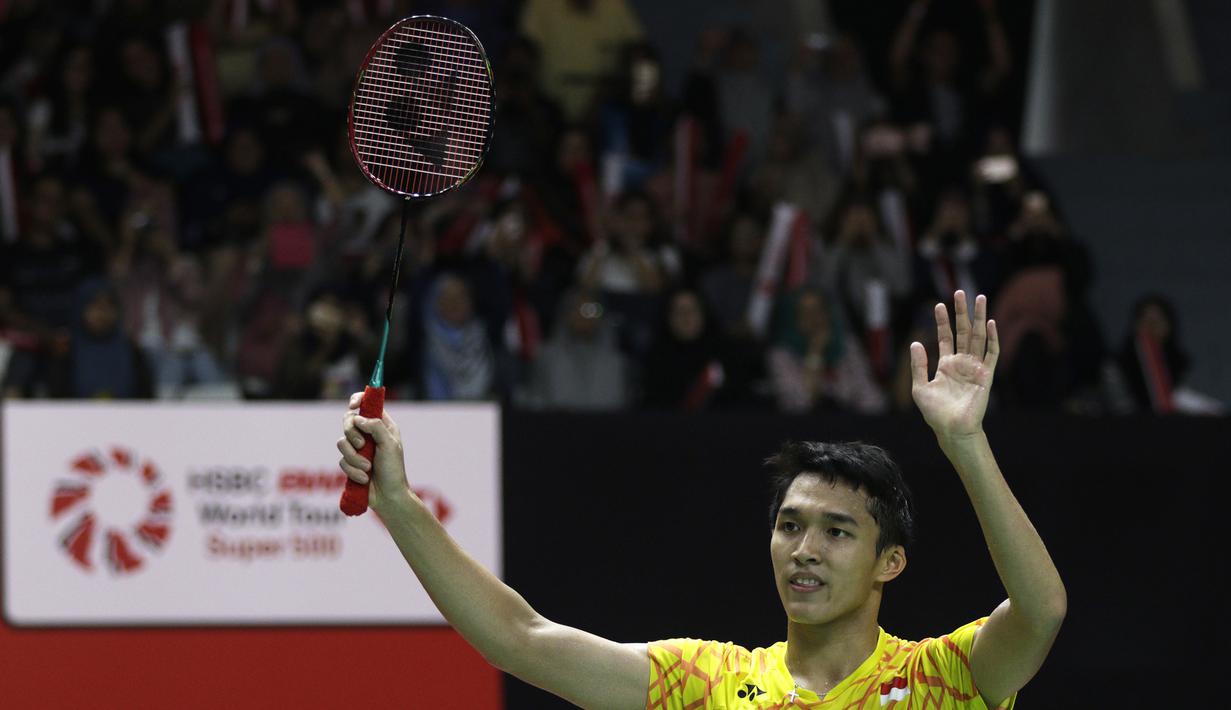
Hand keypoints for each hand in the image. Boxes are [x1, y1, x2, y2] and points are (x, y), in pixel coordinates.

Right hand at [338, 392, 410, 511]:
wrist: (388, 496)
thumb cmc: (393, 470)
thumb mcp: (389, 444)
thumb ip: (375, 427)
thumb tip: (358, 418)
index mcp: (382, 425)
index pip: (367, 404)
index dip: (358, 400)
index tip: (353, 405)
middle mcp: (369, 434)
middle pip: (348, 421)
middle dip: (352, 433)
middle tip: (362, 445)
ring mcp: (358, 449)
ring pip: (341, 442)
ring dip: (354, 457)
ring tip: (368, 467)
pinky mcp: (350, 463)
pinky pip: (341, 461)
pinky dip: (353, 470)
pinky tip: (364, 478)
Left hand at [909, 291, 998, 438]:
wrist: (951, 429)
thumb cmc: (935, 412)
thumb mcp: (920, 387)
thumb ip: (918, 365)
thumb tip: (915, 342)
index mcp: (946, 365)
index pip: (946, 337)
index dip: (942, 322)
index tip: (938, 305)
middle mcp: (962, 363)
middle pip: (963, 332)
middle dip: (962, 312)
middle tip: (960, 292)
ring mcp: (975, 367)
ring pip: (978, 337)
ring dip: (979, 318)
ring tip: (980, 298)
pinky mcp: (986, 375)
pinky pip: (991, 353)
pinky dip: (992, 338)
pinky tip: (990, 323)